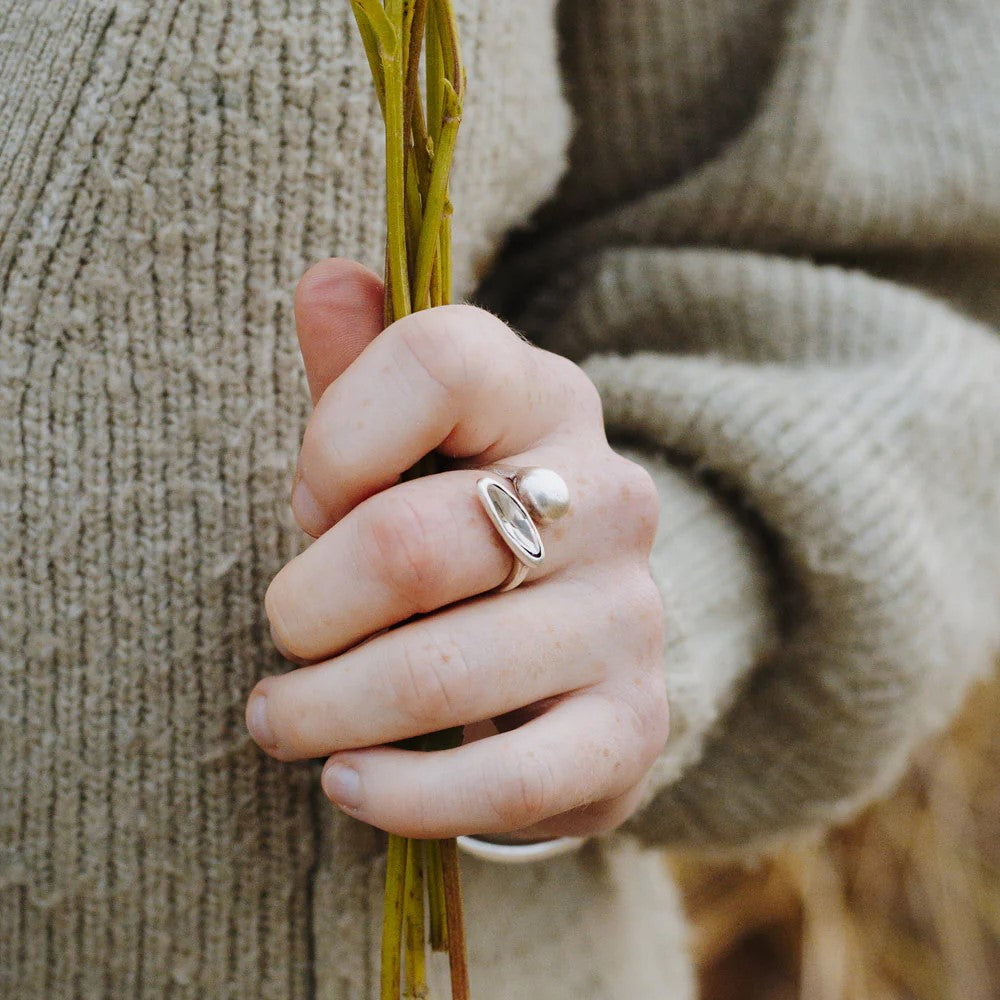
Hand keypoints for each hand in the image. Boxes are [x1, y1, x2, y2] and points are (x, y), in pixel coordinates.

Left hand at [245, 258, 668, 840]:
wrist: (574, 646)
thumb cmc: (463, 528)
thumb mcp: (416, 440)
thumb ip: (365, 368)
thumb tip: (326, 281)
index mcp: (545, 398)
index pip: (439, 361)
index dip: (336, 438)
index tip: (309, 503)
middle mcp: (607, 496)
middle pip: (410, 543)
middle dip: (306, 606)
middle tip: (284, 632)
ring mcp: (629, 615)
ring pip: (438, 672)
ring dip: (326, 709)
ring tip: (282, 719)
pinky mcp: (633, 725)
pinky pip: (505, 780)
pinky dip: (403, 795)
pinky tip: (349, 783)